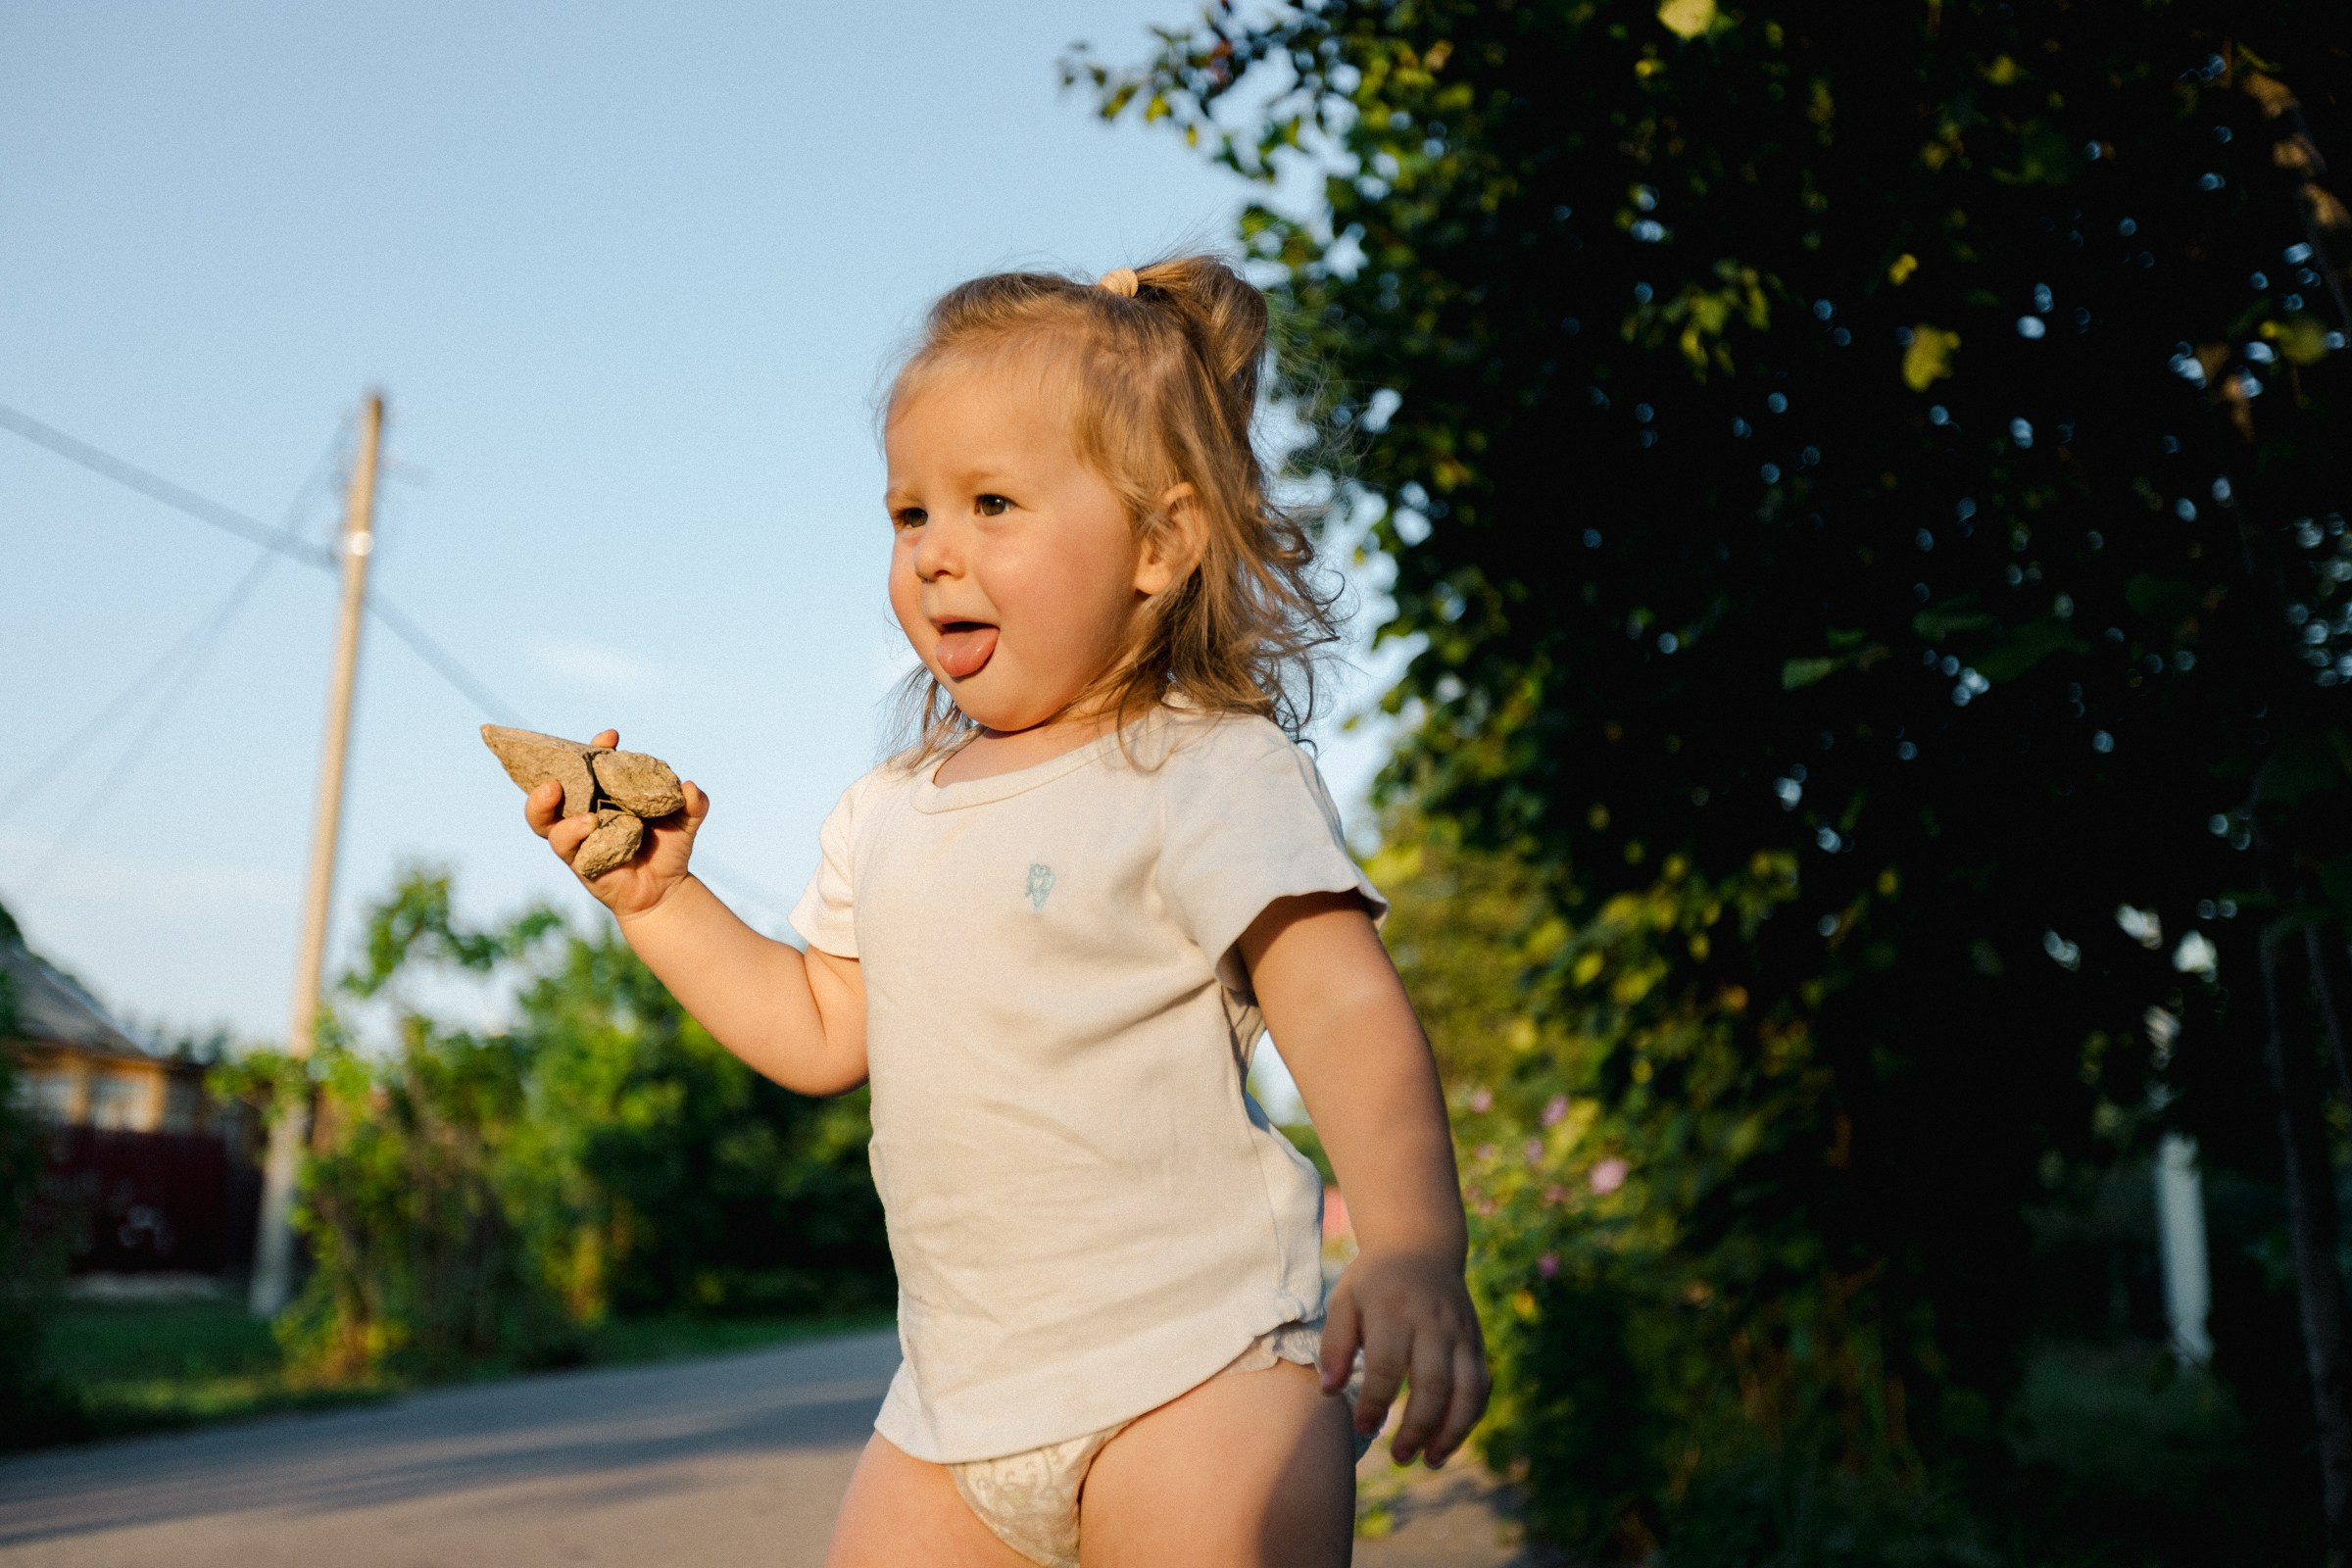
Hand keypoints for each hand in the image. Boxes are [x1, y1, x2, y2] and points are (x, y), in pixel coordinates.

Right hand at [523, 728, 708, 919]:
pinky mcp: (577, 861)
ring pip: (544, 821)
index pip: (591, 765)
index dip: (596, 748)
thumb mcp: (686, 822)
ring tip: (580, 809)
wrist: (666, 889)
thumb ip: (694, 803)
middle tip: (556, 772)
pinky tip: (590, 826)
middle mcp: (584, 811)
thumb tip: (689, 788)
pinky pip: (564, 846)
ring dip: (545, 808)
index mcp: (605, 794)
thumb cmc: (669, 848)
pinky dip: (572, 834)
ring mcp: (577, 836)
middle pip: (552, 788)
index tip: (611, 737)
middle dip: (546, 774)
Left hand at [1319, 1244, 1489, 1466]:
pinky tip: (1448, 1440)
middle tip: (1398, 1456)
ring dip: (1451, 1432)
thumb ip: (1334, 1344)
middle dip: (1417, 1427)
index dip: (1375, 1402)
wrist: (1421, 1246)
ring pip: (1467, 1391)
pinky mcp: (1477, 1342)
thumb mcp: (1345, 1299)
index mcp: (1393, 1309)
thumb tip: (1329, 1391)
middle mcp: (1433, 1322)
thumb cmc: (1374, 1281)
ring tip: (1429, 1460)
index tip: (1363, 1426)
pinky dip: (1470, 1418)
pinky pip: (1481, 1386)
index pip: (1387, 1365)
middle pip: (1433, 1384)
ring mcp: (1461, 1333)